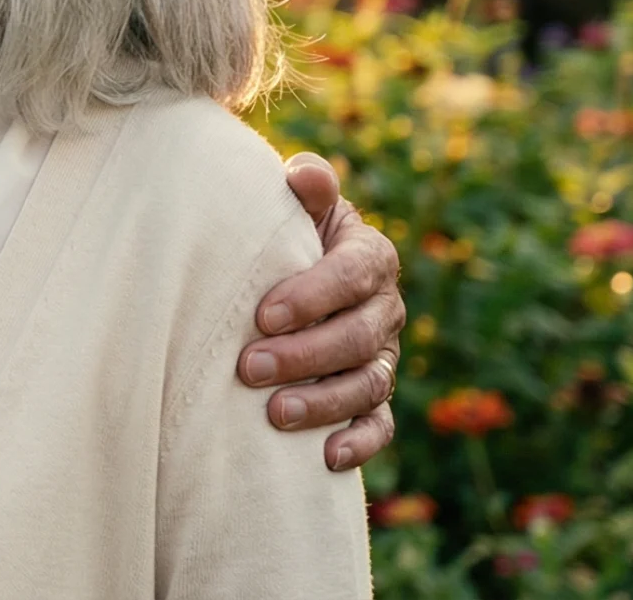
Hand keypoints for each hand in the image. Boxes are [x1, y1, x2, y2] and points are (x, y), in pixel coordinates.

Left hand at [236, 152, 402, 471]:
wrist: (285, 273)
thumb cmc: (283, 234)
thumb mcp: (292, 206)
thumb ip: (304, 187)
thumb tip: (301, 174)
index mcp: (371, 256)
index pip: (354, 274)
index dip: (314, 294)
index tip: (263, 313)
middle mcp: (384, 308)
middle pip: (358, 336)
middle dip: (305, 354)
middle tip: (248, 367)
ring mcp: (382, 356)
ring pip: (368, 384)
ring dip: (324, 402)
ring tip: (275, 413)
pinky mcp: (374, 397)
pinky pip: (379, 425)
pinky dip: (358, 442)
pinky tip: (325, 457)